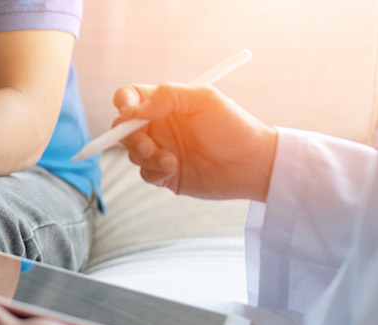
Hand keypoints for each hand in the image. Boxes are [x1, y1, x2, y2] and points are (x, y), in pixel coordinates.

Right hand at [113, 83, 277, 201]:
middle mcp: (159, 125)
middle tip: (149, 146)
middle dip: (129, 137)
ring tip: (170, 160)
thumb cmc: (234, 127)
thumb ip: (167, 96)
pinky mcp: (165, 174)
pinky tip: (174, 169)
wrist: (253, 165)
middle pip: (124, 127)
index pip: (130, 97)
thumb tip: (136, 110)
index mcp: (165, 104)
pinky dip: (154, 172)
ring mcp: (161, 150)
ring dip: (145, 156)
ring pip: (132, 152)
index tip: (129, 114)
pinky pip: (144, 173)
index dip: (123, 103)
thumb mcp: (204, 99)